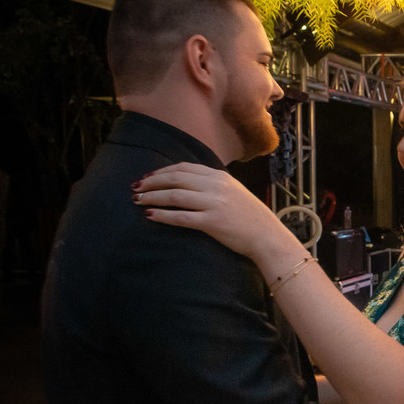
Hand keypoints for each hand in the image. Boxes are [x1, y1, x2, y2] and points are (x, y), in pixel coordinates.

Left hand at [133, 162, 291, 259]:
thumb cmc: (250, 216)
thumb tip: (186, 182)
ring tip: (138, 200)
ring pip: (174, 196)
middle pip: (175, 179)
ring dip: (152, 197)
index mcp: (220, 176)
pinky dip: (162, 215)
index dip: (162, 171)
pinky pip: (180, 217)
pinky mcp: (212, 222)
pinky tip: (150, 216)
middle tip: (136, 188)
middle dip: (151, 182)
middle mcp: (215, 186)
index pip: (184, 168)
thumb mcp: (233, 191)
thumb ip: (213, 184)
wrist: (267, 236)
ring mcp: (214, 203)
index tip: (148, 177)